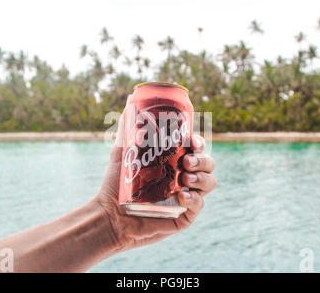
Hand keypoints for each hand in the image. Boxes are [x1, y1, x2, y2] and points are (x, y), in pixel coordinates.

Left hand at [95, 117, 216, 251]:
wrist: (110, 216)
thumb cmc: (116, 186)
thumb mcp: (121, 155)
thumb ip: (127, 131)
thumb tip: (128, 104)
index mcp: (174, 161)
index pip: (195, 148)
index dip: (199, 142)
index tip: (192, 140)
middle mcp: (184, 177)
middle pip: (207, 163)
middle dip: (202, 159)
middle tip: (186, 161)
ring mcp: (187, 196)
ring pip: (209, 182)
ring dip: (202, 178)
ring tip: (185, 178)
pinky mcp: (184, 215)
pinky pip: (199, 205)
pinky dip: (194, 199)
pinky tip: (182, 196)